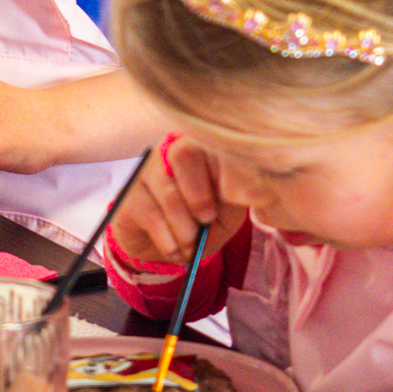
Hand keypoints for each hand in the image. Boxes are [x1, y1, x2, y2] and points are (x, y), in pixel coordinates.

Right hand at [109, 134, 243, 263]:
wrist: (168, 250)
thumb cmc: (202, 224)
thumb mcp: (228, 211)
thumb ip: (240, 195)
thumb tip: (264, 189)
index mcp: (200, 151)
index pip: (209, 141)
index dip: (221, 170)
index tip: (222, 206)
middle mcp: (169, 153)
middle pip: (183, 154)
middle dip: (199, 196)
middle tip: (206, 221)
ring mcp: (145, 172)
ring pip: (169, 194)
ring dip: (185, 229)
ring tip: (190, 245)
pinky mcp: (129, 197)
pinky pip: (151, 215)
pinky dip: (168, 241)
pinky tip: (173, 248)